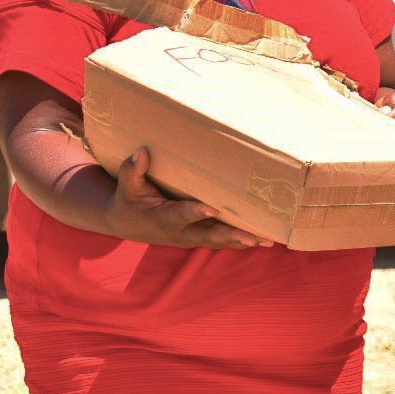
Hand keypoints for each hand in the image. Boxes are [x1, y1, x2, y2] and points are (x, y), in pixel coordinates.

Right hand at [103, 148, 272, 248]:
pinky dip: (243, 240)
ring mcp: (192, 237)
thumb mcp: (126, 186)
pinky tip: (265, 239)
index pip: (181, 215)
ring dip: (244, 240)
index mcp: (162, 218)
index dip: (195, 213)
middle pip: (208, 235)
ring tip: (268, 239)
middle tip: (252, 236)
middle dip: (231, 235)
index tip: (212, 209)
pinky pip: (223, 241)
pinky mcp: (200, 237)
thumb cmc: (129, 200)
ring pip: (220, 240)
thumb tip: (141, 152)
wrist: (127, 224)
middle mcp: (180, 232)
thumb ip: (133, 171)